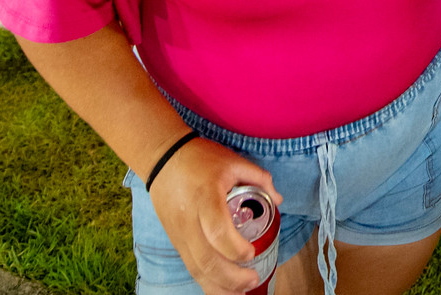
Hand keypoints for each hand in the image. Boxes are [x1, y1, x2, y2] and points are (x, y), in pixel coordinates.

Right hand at [146, 138, 280, 293]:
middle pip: (206, 259)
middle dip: (231, 277)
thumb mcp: (231, 160)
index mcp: (205, 198)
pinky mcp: (176, 240)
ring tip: (242, 291)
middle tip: (253, 279)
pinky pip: (190, 267)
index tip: (251, 253)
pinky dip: (206, 282)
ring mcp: (179, 233)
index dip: (234, 248)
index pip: (216, 231)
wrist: (162, 158)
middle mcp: (189, 220)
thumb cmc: (199, 159)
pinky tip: (223, 289)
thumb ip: (258, 177)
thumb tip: (278, 199)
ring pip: (196, 269)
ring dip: (219, 286)